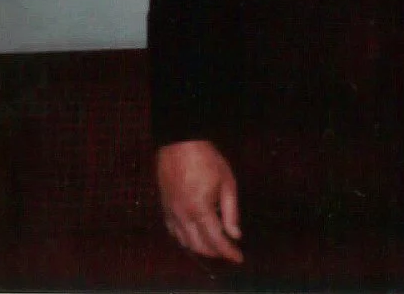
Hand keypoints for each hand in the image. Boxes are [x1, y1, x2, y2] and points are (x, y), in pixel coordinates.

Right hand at [156, 139, 243, 263]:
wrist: (180, 144)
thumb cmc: (207, 160)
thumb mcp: (227, 182)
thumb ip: (231, 211)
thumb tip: (235, 234)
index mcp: (200, 209)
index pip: (216, 240)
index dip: (228, 252)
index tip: (238, 258)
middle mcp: (182, 216)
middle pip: (199, 246)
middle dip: (215, 252)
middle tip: (229, 252)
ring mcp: (171, 213)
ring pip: (184, 242)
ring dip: (200, 248)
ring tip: (215, 247)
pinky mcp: (164, 208)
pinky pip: (173, 232)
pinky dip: (184, 240)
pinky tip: (194, 238)